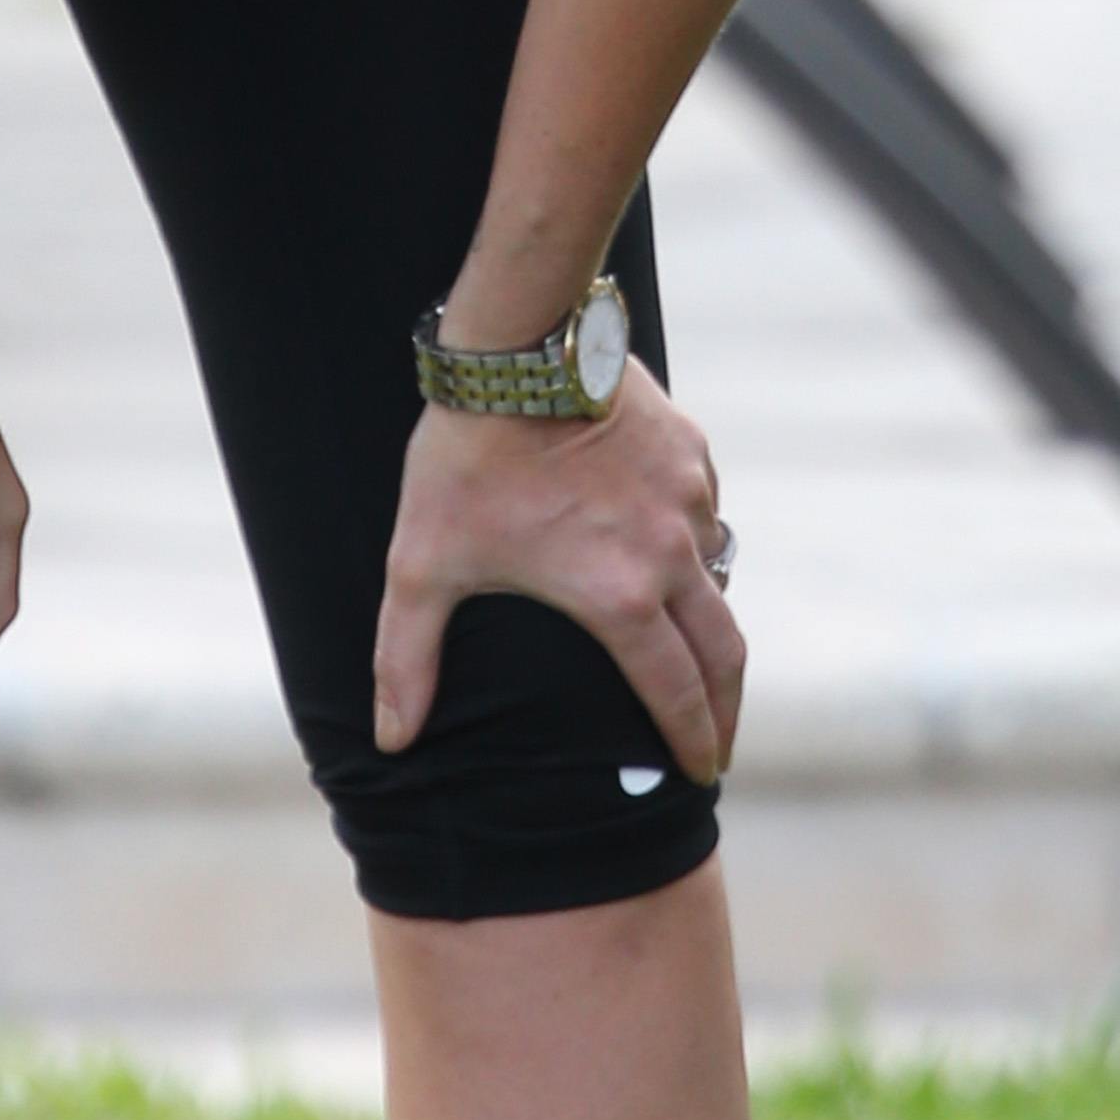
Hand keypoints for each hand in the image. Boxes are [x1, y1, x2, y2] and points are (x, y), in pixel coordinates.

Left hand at [371, 365, 740, 784]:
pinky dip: (695, 537)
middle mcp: (668, 552)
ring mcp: (688, 495)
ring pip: (716, 572)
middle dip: (728, 705)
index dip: (695, 740)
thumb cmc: (464, 460)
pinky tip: (670, 542)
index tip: (704, 771)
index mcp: (618, 597)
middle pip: (724, 650)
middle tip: (722, 738)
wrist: (515, 348)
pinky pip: (706, 508)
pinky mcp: (689, 447)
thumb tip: (391, 739)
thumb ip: (407, 658)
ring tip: (691, 640)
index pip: (676, 692)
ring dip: (709, 614)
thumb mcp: (423, 565)